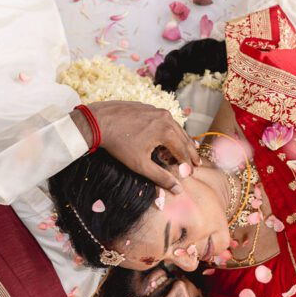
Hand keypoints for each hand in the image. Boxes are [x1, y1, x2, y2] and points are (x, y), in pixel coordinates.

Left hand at [73, 101, 200, 193]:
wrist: (98, 121)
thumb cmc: (119, 144)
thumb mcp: (140, 165)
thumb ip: (160, 177)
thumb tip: (177, 189)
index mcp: (167, 131)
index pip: (183, 151)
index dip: (188, 164)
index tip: (193, 172)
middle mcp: (166, 118)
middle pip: (183, 138)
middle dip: (189, 151)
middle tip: (196, 162)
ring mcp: (157, 110)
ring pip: (175, 128)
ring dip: (180, 141)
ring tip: (184, 151)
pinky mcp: (148, 107)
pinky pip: (164, 121)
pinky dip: (168, 131)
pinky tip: (165, 139)